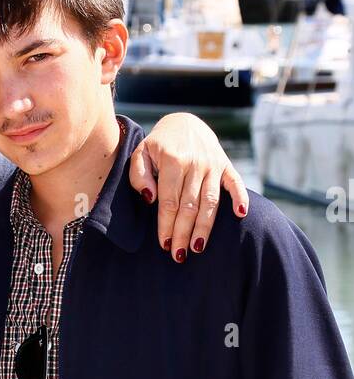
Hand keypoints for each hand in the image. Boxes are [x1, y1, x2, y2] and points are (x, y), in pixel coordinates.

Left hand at [128, 112, 248, 261]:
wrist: (183, 123)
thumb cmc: (158, 146)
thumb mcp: (140, 154)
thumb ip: (139, 176)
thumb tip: (151, 198)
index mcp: (173, 161)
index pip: (170, 201)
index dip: (167, 225)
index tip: (164, 244)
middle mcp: (195, 163)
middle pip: (189, 206)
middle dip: (183, 233)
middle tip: (178, 254)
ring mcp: (213, 164)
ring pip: (210, 201)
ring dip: (205, 226)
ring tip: (197, 247)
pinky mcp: (226, 165)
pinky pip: (236, 183)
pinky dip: (240, 197)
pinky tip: (240, 214)